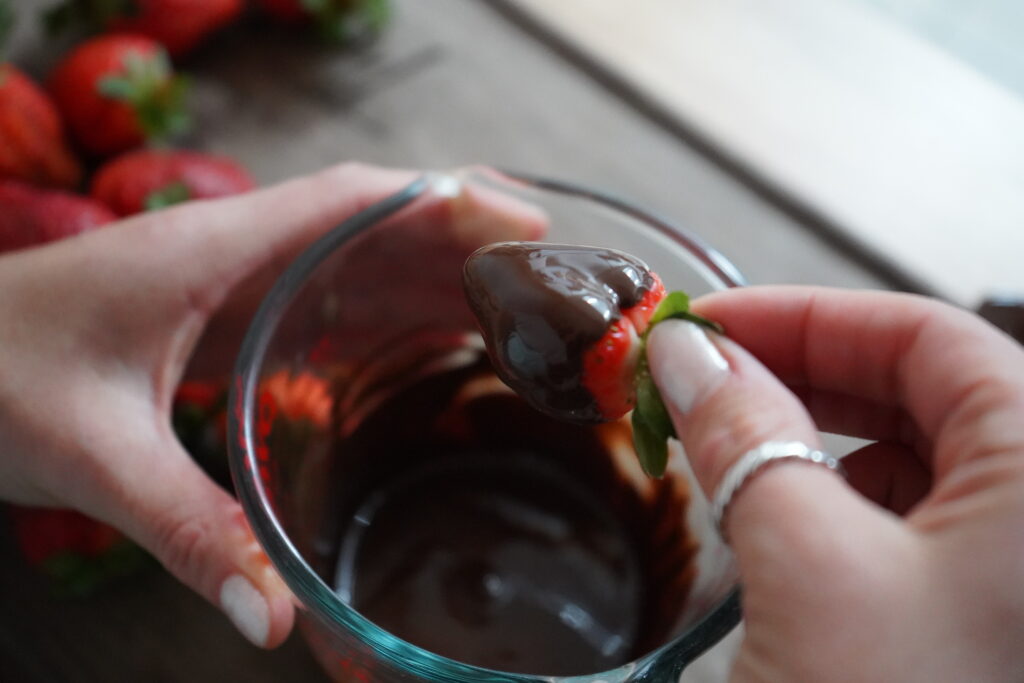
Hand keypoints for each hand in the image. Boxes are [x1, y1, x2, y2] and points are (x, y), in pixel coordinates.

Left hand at [0, 163, 543, 647]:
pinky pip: (314, 301)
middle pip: (367, 225)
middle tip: (537, 279)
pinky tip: (414, 346)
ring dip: (425, 276)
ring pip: (346, 261)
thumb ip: (184, 527)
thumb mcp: (90, 455)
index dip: (441, 200)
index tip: (515, 219)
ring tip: (501, 310)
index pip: (348, 198)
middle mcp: (225, 253)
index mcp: (207, 251)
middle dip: (456, 240)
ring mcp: (221, 283)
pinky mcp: (212, 318)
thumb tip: (268, 617)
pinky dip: (377, 314)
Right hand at [646, 286, 1023, 681]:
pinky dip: (829, 505)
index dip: (807, 317)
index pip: (929, 336)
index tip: (710, 326)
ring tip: (726, 454)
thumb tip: (685, 355)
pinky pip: (904, 522)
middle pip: (920, 389)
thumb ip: (746, 441)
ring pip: (908, 457)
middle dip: (799, 376)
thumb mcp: (808, 567)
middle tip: (702, 379)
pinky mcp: (973, 616)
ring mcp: (1011, 566)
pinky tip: (774, 525)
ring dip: (809, 443)